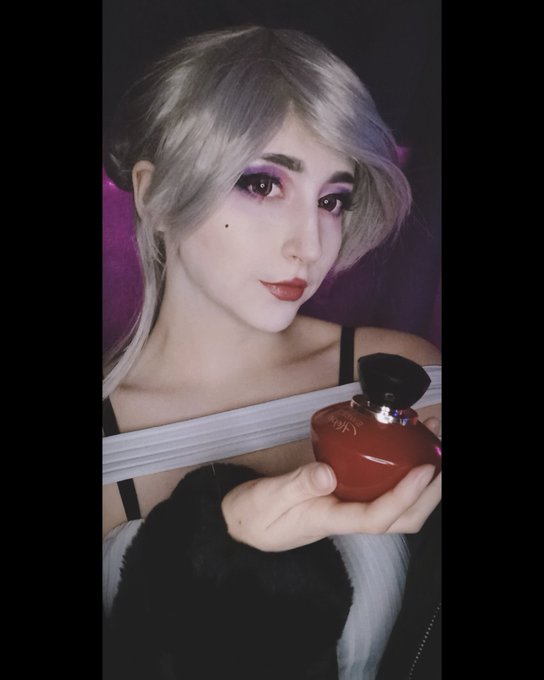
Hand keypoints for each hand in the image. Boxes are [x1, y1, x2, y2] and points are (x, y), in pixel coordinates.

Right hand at [222, 417, 441, 551]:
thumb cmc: (254, 514)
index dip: (405, 495)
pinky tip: (404, 448)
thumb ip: (296, 485)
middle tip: (441, 453)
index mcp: (331, 520)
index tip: (424, 469)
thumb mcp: (268, 497)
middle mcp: (348, 518)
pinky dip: (403, 472)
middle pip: (403, 519)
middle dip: (430, 494)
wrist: (241, 526)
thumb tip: (328, 474)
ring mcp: (349, 509)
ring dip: (423, 483)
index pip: (378, 516)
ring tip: (430, 442)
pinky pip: (384, 490)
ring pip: (399, 507)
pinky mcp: (346, 497)